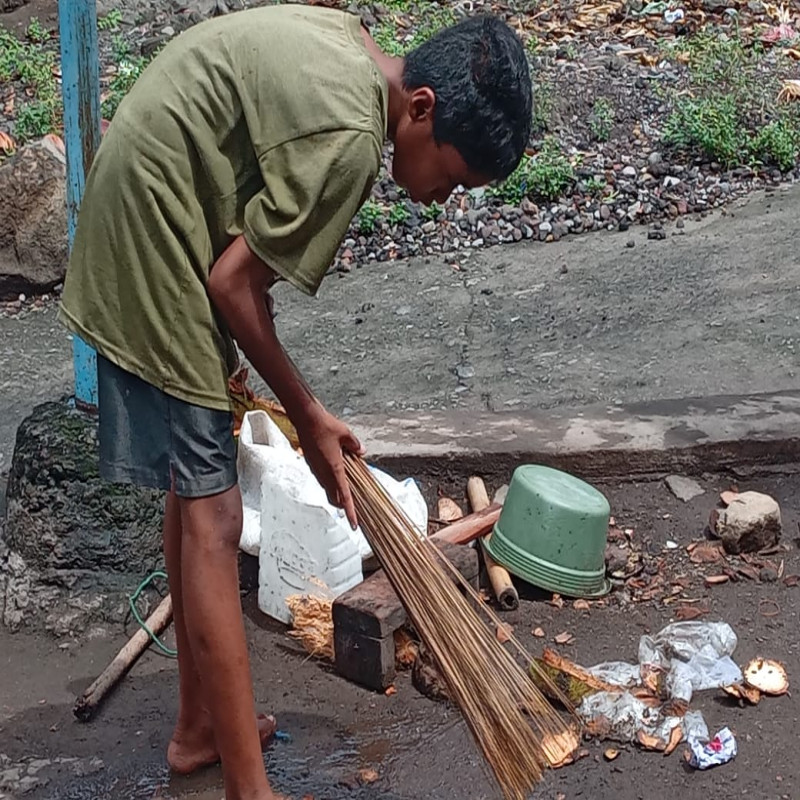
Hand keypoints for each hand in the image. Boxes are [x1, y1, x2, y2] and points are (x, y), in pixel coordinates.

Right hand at [295, 405, 364, 528]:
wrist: (305, 418)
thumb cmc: (326, 425)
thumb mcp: (346, 434)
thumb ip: (355, 445)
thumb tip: (362, 451)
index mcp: (334, 469)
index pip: (344, 496)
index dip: (350, 512)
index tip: (354, 524)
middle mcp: (324, 472)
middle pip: (334, 498)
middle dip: (343, 505)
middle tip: (352, 508)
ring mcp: (316, 469)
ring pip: (327, 489)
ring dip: (336, 492)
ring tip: (346, 490)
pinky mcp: (311, 463)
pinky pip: (322, 478)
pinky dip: (330, 481)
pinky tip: (335, 472)